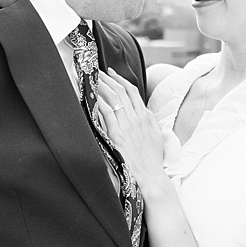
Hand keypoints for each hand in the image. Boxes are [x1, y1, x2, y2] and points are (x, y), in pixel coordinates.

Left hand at [95, 69, 166, 192]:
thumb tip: (142, 113)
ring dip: (100, 85)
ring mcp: (127, 124)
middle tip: (95, 70)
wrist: (151, 177)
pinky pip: (106, 112)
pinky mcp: (118, 134)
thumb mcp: (155, 136)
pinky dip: (97, 101)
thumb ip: (148, 122)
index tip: (111, 72)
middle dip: (106, 78)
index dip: (121, 79)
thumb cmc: (152, 161)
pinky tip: (90, 95)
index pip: (132, 91)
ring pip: (113, 97)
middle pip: (120, 90)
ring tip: (90, 77)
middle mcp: (137, 117)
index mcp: (146, 116)